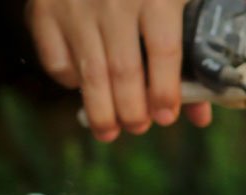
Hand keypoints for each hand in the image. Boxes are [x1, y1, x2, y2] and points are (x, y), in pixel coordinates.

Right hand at [25, 0, 212, 141]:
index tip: (166, 117)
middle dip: (132, 110)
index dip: (165, 90)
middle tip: (138, 127)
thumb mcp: (181, 2)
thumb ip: (194, 53)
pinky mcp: (45, 10)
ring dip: (100, 110)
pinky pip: (56, 59)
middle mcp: (114, 2)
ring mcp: (76, 6)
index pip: (164, 52)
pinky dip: (70, 81)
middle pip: (124, 70)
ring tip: (108, 132)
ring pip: (90, 72)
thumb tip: (200, 115)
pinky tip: (85, 87)